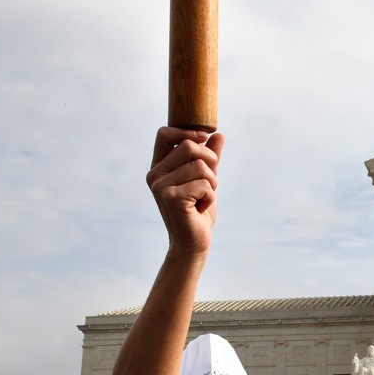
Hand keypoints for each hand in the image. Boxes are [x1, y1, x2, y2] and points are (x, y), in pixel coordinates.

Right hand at [148, 128, 223, 254]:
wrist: (193, 243)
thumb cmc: (197, 211)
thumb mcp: (205, 180)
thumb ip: (209, 158)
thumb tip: (218, 135)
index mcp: (159, 167)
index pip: (164, 134)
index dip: (186, 131)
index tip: (204, 138)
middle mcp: (155, 175)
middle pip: (188, 145)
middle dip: (210, 160)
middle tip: (209, 181)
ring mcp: (160, 186)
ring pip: (200, 166)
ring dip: (212, 183)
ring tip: (203, 198)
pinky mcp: (171, 198)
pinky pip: (204, 184)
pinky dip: (210, 197)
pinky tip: (199, 209)